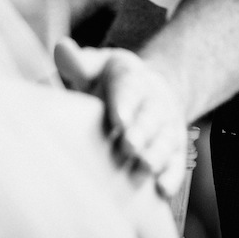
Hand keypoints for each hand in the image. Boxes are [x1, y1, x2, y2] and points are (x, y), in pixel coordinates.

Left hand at [55, 37, 188, 199]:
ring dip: (156, 155)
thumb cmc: (110, 82)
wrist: (149, 90)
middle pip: (150, 116)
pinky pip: (176, 161)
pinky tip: (163, 189)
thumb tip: (62, 48)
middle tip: (129, 146)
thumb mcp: (95, 65)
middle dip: (141, 132)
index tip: (118, 119)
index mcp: (131, 77)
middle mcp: (154, 100)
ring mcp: (166, 125)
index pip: (129, 88)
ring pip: (165, 140)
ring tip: (144, 167)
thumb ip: (78, 62)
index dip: (124, 103)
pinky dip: (171, 175)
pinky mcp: (174, 148)